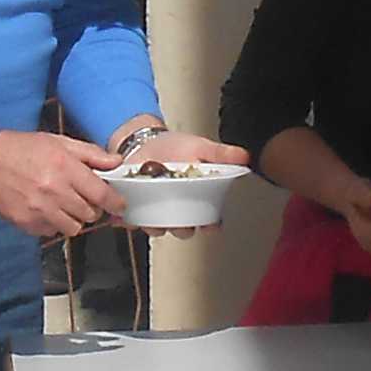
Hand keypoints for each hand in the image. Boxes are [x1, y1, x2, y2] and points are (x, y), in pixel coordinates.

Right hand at [0, 127, 124, 238]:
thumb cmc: (21, 148)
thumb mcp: (58, 142)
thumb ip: (90, 154)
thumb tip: (116, 162)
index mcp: (64, 168)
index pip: (101, 194)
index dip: (115, 202)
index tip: (118, 205)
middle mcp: (54, 191)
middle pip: (90, 214)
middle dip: (92, 208)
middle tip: (84, 199)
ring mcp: (40, 210)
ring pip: (73, 228)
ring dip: (74, 219)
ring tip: (65, 206)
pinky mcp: (27, 223)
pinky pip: (51, 232)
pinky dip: (53, 224)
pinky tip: (46, 210)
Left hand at [111, 128, 251, 235]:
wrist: (145, 141)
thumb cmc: (175, 147)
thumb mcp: (200, 147)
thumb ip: (221, 154)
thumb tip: (244, 157)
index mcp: (195, 199)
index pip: (208, 220)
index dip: (210, 225)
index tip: (210, 225)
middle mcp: (177, 209)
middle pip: (182, 229)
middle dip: (180, 228)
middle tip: (178, 220)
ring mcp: (155, 209)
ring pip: (157, 227)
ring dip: (154, 226)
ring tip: (151, 220)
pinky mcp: (135, 206)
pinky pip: (132, 219)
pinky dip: (128, 219)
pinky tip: (125, 216)